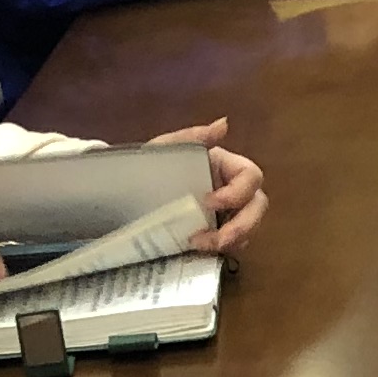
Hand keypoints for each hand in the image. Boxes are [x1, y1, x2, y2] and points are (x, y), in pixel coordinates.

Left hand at [149, 120, 269, 252]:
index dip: (238, 192)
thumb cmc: (144, 170)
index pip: (250, 176)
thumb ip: (192, 137)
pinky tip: (199, 252)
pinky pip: (232, 246)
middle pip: (257, 206)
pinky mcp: (213, 237)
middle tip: (217, 240)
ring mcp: (224, 216)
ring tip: (200, 247)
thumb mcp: (163, 149)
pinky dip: (222, 252)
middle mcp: (230, 191)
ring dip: (232, 241)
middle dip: (243, 226)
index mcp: (222, 166)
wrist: (119, 200)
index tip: (209, 202)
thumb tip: (224, 124)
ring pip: (249, 229)